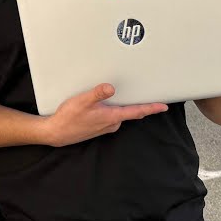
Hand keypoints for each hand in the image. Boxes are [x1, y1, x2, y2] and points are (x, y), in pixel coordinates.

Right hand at [39, 84, 166, 147]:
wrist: (57, 133)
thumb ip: (97, 94)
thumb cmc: (69, 118)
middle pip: (130, 112)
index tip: (163, 106)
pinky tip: (104, 106)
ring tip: (122, 96)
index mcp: (111, 116)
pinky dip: (112, 111)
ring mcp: (106, 127)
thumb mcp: (82, 101)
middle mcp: (111, 123)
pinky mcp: (99, 127)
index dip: (151, 108)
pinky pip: (111, 117)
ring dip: (122, 107)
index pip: (136, 111)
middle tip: (148, 97)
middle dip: (139, 106)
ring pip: (119, 115)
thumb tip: (111, 87)